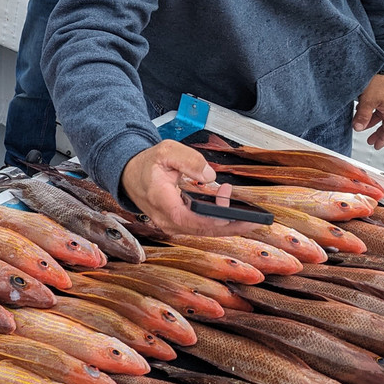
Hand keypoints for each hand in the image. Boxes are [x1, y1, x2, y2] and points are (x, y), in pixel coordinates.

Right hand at [120, 141, 253, 235]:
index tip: (230, 210)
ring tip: (247, 215)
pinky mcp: (177, 224)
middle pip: (202, 230)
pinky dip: (216, 221)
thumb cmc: (147, 164)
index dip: (212, 219)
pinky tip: (230, 214)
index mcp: (161, 200)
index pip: (189, 219)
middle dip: (230, 225)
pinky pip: (200, 228)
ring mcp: (171, 224)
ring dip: (225, 223)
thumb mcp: (166, 151)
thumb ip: (189, 160)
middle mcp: (166, 218)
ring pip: (203, 232)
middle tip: (253, 220)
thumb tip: (209, 175)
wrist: (130, 175)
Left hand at [352, 74, 383, 148]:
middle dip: (376, 132)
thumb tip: (358, 128)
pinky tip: (359, 110)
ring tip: (359, 124)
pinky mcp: (382, 93)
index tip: (375, 146)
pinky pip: (376, 106)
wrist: (382, 64)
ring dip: (369, 120)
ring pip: (379, 114)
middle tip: (368, 140)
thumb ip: (362, 116)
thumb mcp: (367, 101)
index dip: (382, 140)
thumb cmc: (378, 80)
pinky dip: (368, 111)